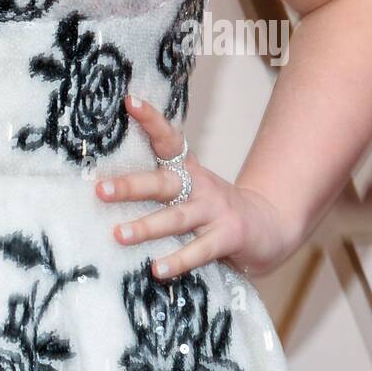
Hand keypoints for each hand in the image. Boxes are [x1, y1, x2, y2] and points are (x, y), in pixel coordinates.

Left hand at [95, 93, 295, 280]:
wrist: (271, 225)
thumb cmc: (215, 208)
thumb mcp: (190, 189)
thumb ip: (159, 187)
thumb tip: (106, 186)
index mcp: (188, 170)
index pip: (168, 139)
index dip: (150, 120)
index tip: (129, 101)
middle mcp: (200, 186)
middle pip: (162, 182)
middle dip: (130, 186)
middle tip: (100, 190)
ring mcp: (215, 211)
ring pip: (176, 218)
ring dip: (146, 227)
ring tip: (119, 235)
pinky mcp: (229, 237)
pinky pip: (199, 251)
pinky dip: (178, 260)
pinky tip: (156, 269)